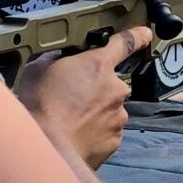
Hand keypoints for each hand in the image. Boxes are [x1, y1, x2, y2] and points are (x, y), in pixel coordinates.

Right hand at [14, 26, 150, 168]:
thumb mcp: (38, 69)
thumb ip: (55, 57)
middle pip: (110, 83)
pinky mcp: (115, 140)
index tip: (144, 34)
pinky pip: (107, 131)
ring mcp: (118, 116)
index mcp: (98, 65)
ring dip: (94, 111)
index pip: (125, 43)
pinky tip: (75, 133)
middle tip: (70, 97)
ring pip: (109, 109)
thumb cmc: (40, 108)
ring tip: (69, 119)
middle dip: (95, 87)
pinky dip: (95, 132)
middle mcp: (115, 89)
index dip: (136, 36)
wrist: (47, 148)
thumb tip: (58, 56)